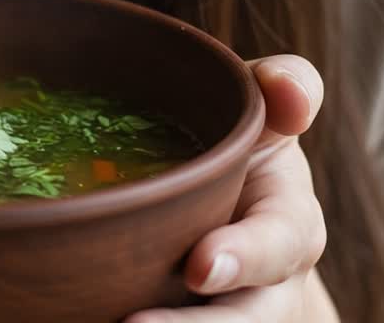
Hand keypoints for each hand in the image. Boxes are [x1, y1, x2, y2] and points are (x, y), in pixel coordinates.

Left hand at [126, 55, 338, 321]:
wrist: (211, 189)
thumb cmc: (232, 137)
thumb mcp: (260, 106)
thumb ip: (281, 84)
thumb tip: (290, 95)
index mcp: (289, 222)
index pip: (282, 241)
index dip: (246, 257)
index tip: (199, 267)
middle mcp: (270, 282)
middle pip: (249, 317)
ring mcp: (230, 310)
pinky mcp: (187, 315)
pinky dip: (120, 322)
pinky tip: (93, 318)